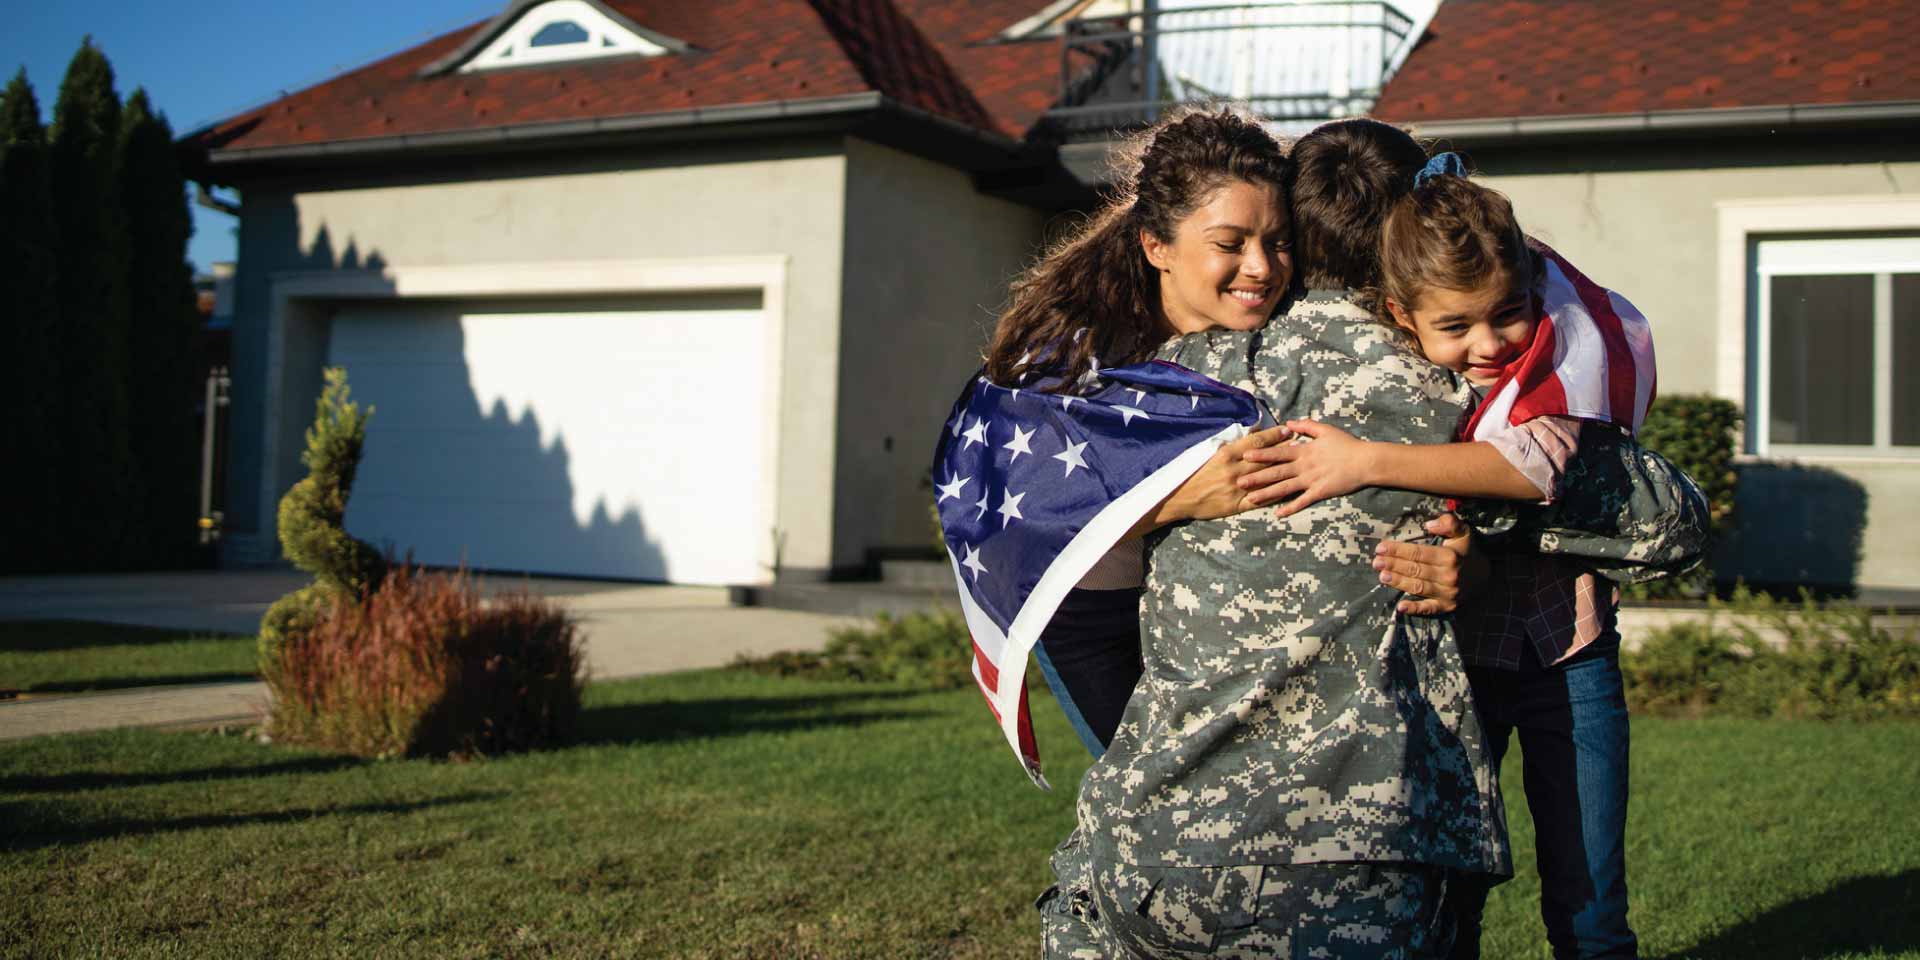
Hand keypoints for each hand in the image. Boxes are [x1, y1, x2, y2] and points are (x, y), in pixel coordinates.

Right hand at [1138, 425, 1294, 534]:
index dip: (1273, 435)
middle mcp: (1234, 470)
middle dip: (1284, 450)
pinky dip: (1274, 495)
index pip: (1255, 442)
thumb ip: (1232, 446)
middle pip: (1265, 458)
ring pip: (1265, 478)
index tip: (1286, 430)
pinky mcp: (1236, 505)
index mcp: (1226, 454)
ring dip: (1283, 470)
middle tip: (1302, 444)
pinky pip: (1260, 499)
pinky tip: (1288, 491)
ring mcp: (1236, 488)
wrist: (1182, 497)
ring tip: (1300, 464)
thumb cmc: (1196, 474)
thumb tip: (1251, 435)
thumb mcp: (1211, 454)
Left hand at [1236, 419, 1376, 517]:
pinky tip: (1278, 514)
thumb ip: (1306, 426)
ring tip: (1250, 500)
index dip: (1261, 454)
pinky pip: (1302, 501)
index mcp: (1304, 451)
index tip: (1244, 456)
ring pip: (1285, 488)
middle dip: (1256, 477)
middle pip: (1276, 472)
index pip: (1278, 452)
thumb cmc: (1346, 445)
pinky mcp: (1320, 492)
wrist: (1365, 461)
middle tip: (1238, 482)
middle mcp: (1304, 466)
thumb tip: (1288, 423)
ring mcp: (1311, 480)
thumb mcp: (1326, 430)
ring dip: (1267, 494)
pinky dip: (1290, 508)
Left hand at [1376, 513, 1482, 614]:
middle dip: (1393, 565)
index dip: (1398, 550)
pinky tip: (1400, 607)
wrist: (1486, 575)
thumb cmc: (1468, 551)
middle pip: (1415, 570)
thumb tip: (1429, 524)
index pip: (1418, 553)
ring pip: (1418, 587)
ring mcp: (1448, 593)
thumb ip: (1449, 523)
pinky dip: (1415, 609)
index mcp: (1450, 557)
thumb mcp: (1463, 532)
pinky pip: (1429, 608)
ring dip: (1398, 582)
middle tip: (1376, 562)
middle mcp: (1449, 576)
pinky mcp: (1448, 606)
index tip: (1381, 547)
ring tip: (1382, 577)